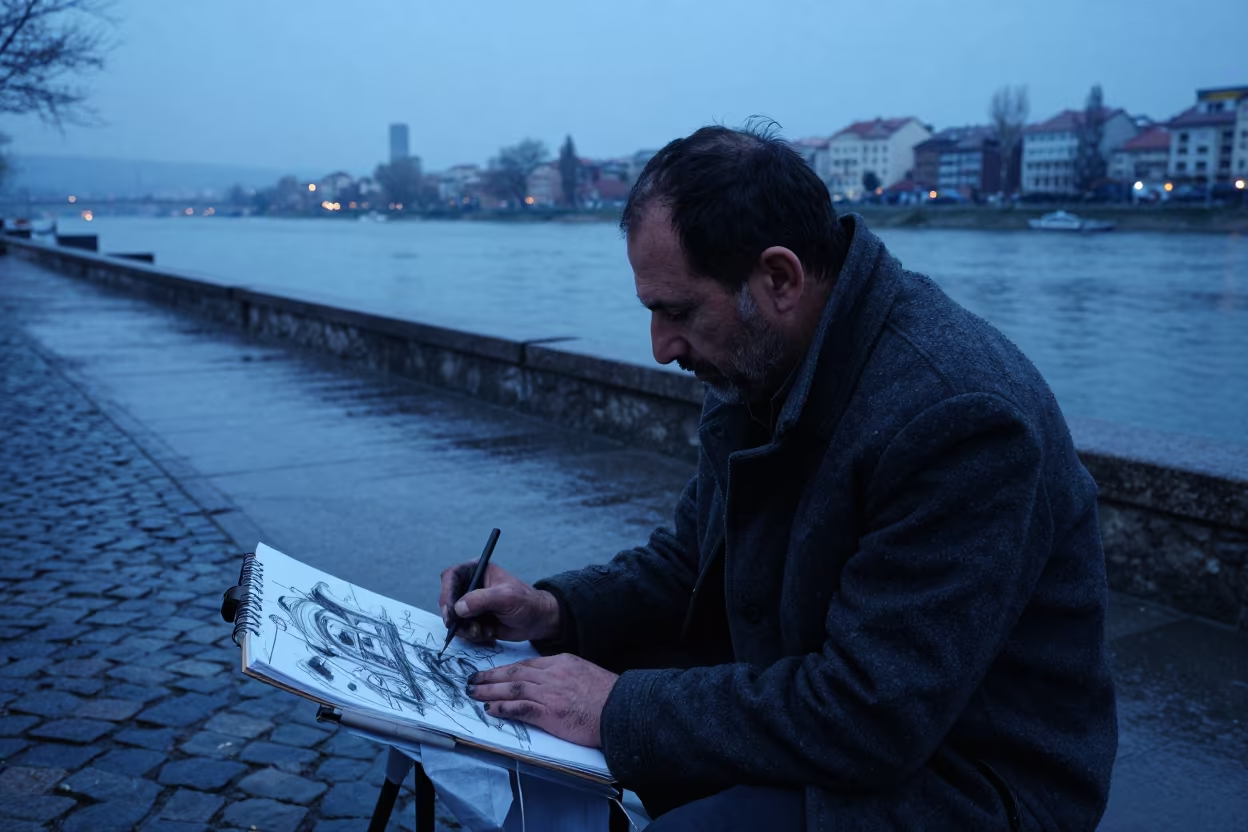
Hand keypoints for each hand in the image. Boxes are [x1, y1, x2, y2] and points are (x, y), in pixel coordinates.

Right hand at [438, 561, 560, 642]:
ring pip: (453, 617)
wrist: (537, 621)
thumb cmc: (526, 602)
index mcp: (477, 570)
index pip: (452, 576)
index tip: (450, 611)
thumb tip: (459, 608)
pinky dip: (472, 635)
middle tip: (457, 627)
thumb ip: (482, 600)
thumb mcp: (506, 597)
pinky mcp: (473, 620)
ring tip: (484, 631)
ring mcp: (471, 604)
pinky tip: (489, 633)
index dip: (447, 593)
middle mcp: (471, 585)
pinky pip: (462, 629)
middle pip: (447, 598)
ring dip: (465, 628)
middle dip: (453, 616)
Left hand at [466, 654, 617, 747]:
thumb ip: (563, 675)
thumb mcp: (583, 674)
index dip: (504, 669)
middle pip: (514, 673)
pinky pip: (520, 708)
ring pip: (512, 688)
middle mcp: (552, 674)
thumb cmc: (606, 696)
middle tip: (472, 680)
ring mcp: (550, 693)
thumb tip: (547, 682)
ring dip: (490, 692)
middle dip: (490, 677)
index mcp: (561, 662)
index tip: (491, 673)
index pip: (526, 664)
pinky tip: (491, 710)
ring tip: (474, 694)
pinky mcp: (550, 712)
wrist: (621, 709)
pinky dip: (503, 709)